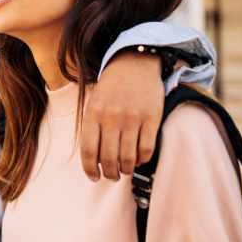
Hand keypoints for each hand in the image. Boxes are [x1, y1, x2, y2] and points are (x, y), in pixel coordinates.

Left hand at [81, 51, 163, 180]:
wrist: (134, 64)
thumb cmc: (111, 89)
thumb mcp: (93, 104)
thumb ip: (92, 129)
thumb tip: (94, 160)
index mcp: (93, 114)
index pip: (89, 151)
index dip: (90, 169)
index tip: (94, 177)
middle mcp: (112, 117)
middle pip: (109, 158)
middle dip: (110, 173)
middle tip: (111, 176)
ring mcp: (133, 118)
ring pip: (128, 158)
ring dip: (125, 170)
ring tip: (124, 170)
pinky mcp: (152, 118)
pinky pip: (147, 149)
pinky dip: (141, 160)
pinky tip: (137, 159)